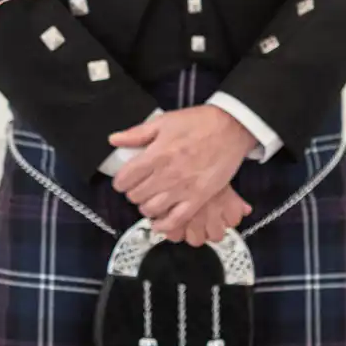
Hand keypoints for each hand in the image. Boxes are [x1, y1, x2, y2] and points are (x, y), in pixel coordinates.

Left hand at [109, 106, 254, 236]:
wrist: (231, 129)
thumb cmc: (199, 123)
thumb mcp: (165, 121)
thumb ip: (137, 133)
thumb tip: (115, 140)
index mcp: (157, 154)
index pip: (125, 178)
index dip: (120, 181)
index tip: (124, 180)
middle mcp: (167, 174)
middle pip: (136, 196)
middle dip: (133, 193)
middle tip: (138, 188)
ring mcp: (183, 189)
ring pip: (151, 209)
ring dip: (146, 207)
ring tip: (150, 200)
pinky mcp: (198, 198)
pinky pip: (175, 220)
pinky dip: (163, 225)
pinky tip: (159, 221)